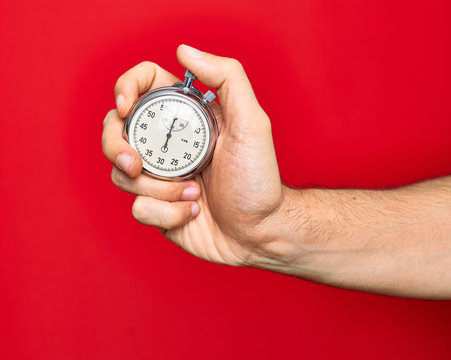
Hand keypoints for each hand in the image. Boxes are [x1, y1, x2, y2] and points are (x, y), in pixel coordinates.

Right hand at [102, 45, 283, 265]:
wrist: (259, 232)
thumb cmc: (258, 178)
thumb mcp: (251, 122)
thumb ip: (226, 78)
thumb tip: (184, 51)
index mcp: (185, 118)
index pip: (142, 86)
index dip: (125, 88)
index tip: (126, 108)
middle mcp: (168, 144)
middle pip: (115, 130)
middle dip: (118, 148)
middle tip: (137, 164)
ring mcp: (159, 176)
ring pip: (122, 174)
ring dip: (158, 189)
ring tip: (193, 193)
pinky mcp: (156, 207)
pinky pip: (139, 208)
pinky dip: (168, 213)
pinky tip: (193, 212)